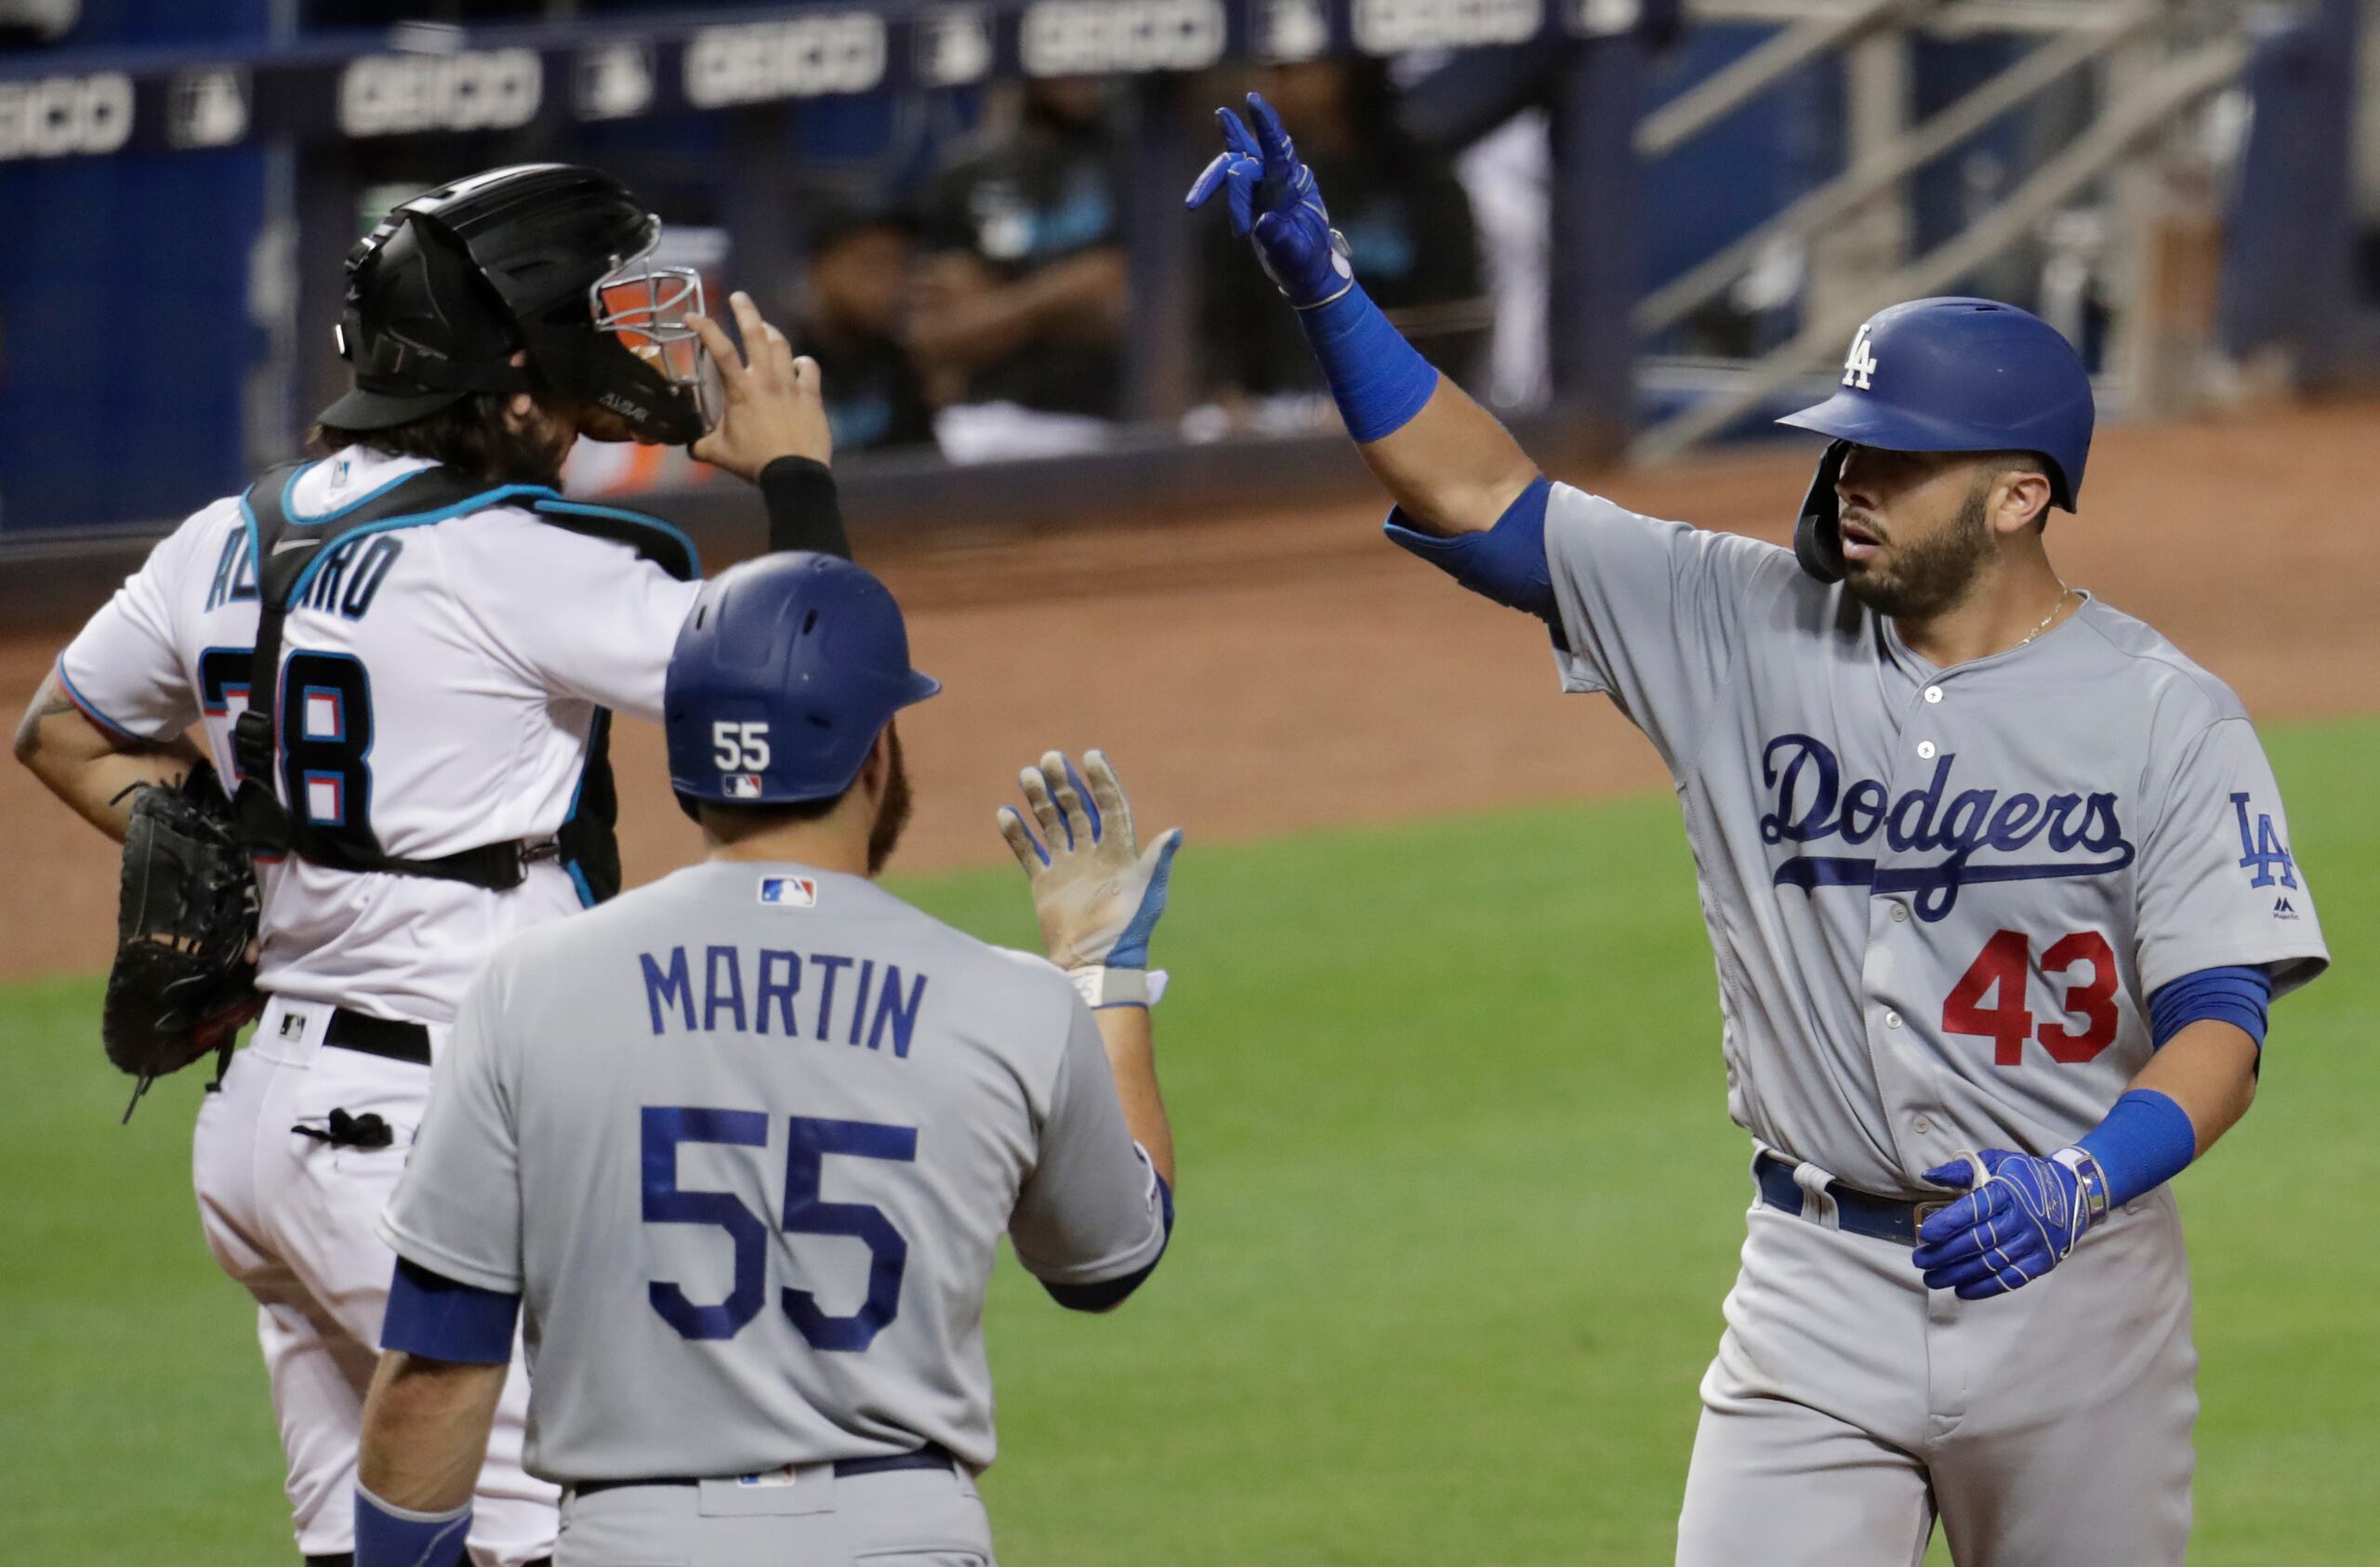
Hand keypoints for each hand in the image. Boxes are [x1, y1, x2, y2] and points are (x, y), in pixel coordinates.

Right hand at [687, 291, 831, 480]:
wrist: (795, 474)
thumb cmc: (755, 463)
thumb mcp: (719, 454)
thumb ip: (702, 445)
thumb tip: (689, 446)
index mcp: (740, 390)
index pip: (719, 349)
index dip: (705, 327)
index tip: (693, 315)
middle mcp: (766, 380)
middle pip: (756, 333)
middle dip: (745, 310)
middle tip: (739, 297)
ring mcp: (791, 385)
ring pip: (782, 345)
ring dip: (772, 333)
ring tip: (765, 328)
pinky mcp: (811, 396)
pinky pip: (809, 368)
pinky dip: (802, 362)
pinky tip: (798, 363)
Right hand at [996, 750, 1181, 972]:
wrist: (1093, 962)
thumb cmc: (1127, 929)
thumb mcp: (1146, 892)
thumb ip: (1156, 861)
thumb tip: (1175, 832)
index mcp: (1120, 851)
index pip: (1111, 806)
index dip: (1102, 781)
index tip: (1091, 755)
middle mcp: (1094, 854)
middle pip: (1077, 808)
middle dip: (1064, 783)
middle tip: (1049, 758)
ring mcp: (1068, 867)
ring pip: (1052, 824)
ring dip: (1039, 800)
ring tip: (1026, 775)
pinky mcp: (1046, 883)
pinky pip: (1029, 852)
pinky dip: (1017, 834)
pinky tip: (1005, 813)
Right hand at [1184, 91, 1352, 308]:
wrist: (1305, 270)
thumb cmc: (1305, 263)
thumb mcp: (1296, 255)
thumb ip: (1281, 238)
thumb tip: (1263, 224)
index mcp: (1295, 185)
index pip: (1279, 149)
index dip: (1265, 125)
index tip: (1252, 101)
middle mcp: (1280, 176)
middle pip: (1246, 162)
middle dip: (1231, 192)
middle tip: (1219, 220)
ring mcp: (1265, 182)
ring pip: (1233, 165)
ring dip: (1211, 183)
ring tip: (1193, 204)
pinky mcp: (1252, 192)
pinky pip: (1230, 173)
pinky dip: (1213, 182)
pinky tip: (1197, 198)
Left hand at [1912, 1148, 2106, 1299]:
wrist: (2074, 1191)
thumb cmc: (2026, 1176)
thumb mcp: (1996, 1162)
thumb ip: (1961, 1170)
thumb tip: (1928, 1176)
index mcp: (2007, 1192)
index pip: (1975, 1210)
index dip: (1948, 1223)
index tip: (1925, 1234)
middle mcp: (2022, 1219)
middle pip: (1979, 1240)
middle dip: (1945, 1253)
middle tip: (1920, 1260)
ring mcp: (2034, 1242)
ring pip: (1991, 1263)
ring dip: (1958, 1274)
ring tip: (1932, 1278)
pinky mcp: (2042, 1261)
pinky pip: (2012, 1279)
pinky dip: (1986, 1288)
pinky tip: (1962, 1290)